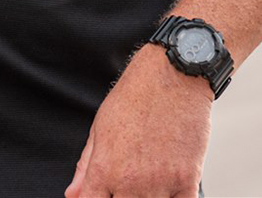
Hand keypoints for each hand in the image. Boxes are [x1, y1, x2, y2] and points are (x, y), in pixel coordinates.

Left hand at [64, 45, 211, 197]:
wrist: (171, 77)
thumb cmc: (133, 98)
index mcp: (104, 168)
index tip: (102, 195)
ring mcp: (160, 183)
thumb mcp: (99, 128)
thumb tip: (73, 194)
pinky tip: (169, 189)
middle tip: (127, 183)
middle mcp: (130, 181)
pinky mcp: (188, 179)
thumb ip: (86, 166)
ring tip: (147, 179)